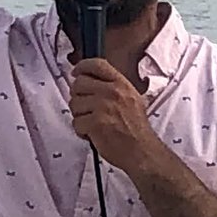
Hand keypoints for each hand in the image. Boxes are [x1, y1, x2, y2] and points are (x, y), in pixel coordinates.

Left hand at [69, 58, 158, 174]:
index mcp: (121, 85)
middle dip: (78, 96)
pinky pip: (76, 122)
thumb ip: (113, 88)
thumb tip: (91, 82)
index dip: (82, 66)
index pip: (97, 65)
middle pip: (79, 83)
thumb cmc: (136, 129)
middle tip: (85, 107)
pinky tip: (93, 133)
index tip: (76, 72)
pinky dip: (81, 131)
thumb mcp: (132, 99)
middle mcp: (112, 93)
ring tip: (93, 123)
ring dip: (80, 115)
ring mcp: (103, 107)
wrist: (142, 151)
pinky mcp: (95, 123)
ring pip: (74, 103)